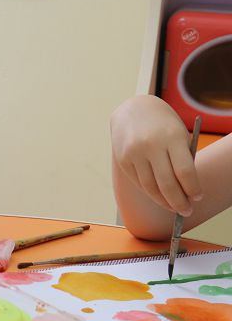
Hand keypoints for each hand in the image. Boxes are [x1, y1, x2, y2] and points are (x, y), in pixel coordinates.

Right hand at [110, 95, 200, 215]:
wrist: (133, 110)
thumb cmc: (163, 126)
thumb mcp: (178, 136)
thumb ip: (182, 161)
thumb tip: (185, 193)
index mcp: (171, 137)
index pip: (184, 172)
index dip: (193, 189)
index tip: (197, 197)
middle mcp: (150, 145)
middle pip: (167, 184)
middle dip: (179, 202)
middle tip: (187, 210)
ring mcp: (133, 153)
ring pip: (151, 187)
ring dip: (164, 201)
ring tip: (174, 207)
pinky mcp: (122, 160)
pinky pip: (139, 182)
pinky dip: (150, 192)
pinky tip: (159, 196)